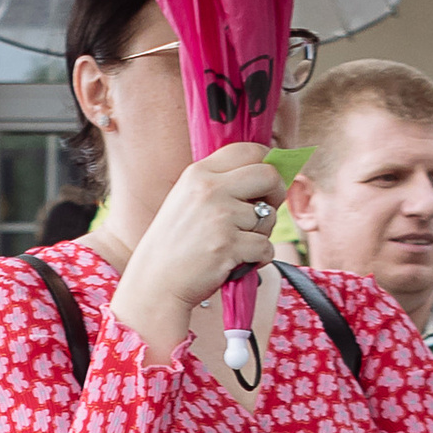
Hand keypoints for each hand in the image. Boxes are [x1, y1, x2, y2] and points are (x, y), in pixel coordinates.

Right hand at [112, 147, 281, 360]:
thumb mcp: (187, 199)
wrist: (155, 282)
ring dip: (261, 234)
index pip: (249, 150)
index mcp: (199, 174)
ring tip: (237, 243)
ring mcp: (220, 218)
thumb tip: (270, 173)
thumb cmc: (175, 244)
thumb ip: (220, 183)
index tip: (270, 178)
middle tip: (267, 209)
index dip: (268, 161)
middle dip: (277, 192)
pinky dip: (258, 258)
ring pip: (268, 217)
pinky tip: (238, 261)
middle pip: (268, 176)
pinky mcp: (229, 246)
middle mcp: (210, 190)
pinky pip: (266, 247)